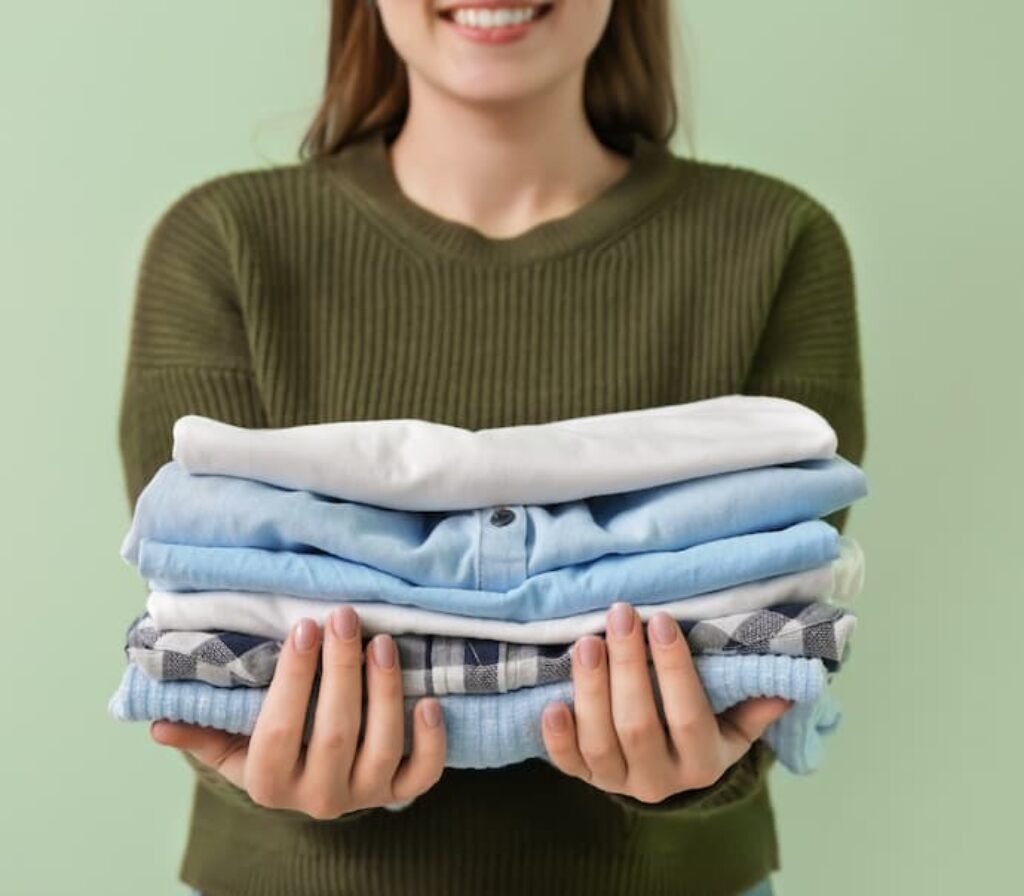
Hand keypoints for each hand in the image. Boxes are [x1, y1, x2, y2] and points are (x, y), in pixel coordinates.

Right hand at [149, 607, 445, 818]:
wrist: (312, 788)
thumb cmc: (271, 750)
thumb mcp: (231, 746)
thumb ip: (201, 732)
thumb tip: (158, 724)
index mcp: (268, 781)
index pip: (279, 729)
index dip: (294, 678)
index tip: (304, 627)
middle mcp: (317, 796)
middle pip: (333, 733)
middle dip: (341, 671)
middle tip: (345, 617)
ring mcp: (362, 795)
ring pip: (380, 748)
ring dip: (385, 692)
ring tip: (383, 642)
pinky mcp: (398, 793)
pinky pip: (421, 775)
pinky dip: (430, 740)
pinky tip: (430, 700)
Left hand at [541, 602, 790, 803]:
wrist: (667, 772)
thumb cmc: (704, 729)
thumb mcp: (734, 723)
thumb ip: (754, 704)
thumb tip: (789, 683)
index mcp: (704, 762)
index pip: (688, 716)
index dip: (674, 670)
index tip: (660, 621)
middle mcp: (661, 781)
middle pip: (638, 725)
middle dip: (627, 667)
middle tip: (620, 615)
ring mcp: (619, 783)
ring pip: (600, 742)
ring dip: (590, 690)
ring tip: (586, 642)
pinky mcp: (585, 779)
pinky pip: (568, 764)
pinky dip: (558, 737)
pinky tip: (552, 703)